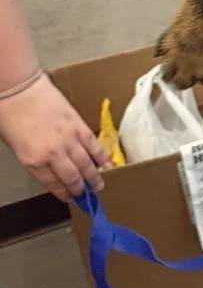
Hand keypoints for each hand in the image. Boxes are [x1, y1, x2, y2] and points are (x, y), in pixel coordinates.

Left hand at [0, 74, 111, 201]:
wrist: (18, 90)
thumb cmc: (10, 114)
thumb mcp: (16, 146)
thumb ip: (34, 160)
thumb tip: (49, 168)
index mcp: (34, 161)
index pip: (53, 184)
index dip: (63, 193)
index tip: (69, 197)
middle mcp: (53, 154)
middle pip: (72, 177)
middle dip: (80, 188)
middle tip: (86, 195)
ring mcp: (68, 140)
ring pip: (86, 164)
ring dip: (94, 177)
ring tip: (99, 184)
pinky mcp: (79, 126)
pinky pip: (94, 146)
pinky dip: (102, 157)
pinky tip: (107, 164)